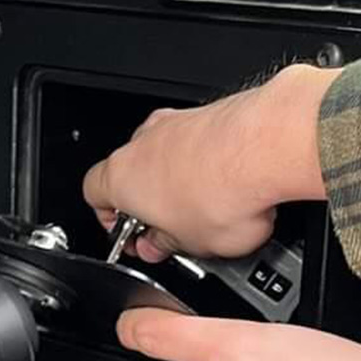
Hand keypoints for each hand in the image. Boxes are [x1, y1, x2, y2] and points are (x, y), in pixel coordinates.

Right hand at [82, 65, 338, 262]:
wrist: (267, 148)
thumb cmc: (223, 191)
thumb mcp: (189, 244)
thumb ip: (166, 245)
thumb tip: (159, 245)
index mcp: (120, 176)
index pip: (93, 196)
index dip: (112, 223)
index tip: (135, 239)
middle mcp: (143, 142)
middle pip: (132, 175)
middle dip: (152, 205)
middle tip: (174, 232)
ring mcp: (177, 123)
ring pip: (167, 158)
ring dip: (181, 185)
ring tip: (211, 214)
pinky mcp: (209, 115)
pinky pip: (199, 145)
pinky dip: (209, 166)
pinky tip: (232, 191)